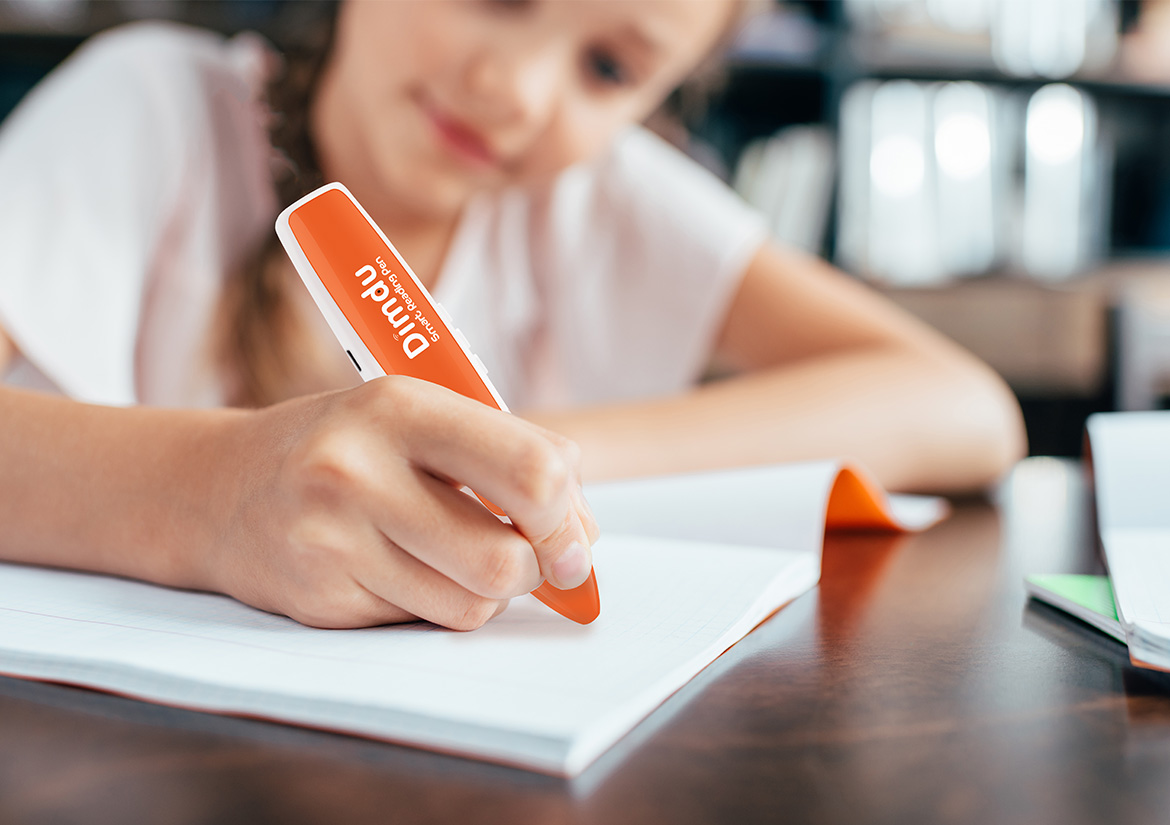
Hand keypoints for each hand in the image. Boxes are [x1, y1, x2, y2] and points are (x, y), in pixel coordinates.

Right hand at [204, 376, 599, 629]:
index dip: (569, 516)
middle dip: (536, 568)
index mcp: (399, 405)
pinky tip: (405, 570)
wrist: (217, 488)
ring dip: (488, 590)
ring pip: (471, 604)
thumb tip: (582, 537)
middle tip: (532, 558)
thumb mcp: (419, 417)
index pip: (531, 472)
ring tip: (458, 554)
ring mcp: (332, 540)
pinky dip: (437, 605)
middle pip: (504, 558)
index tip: (572, 534)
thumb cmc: (345, 446)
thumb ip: (508, 458)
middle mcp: (358, 471)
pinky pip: (425, 624)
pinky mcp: (320, 598)